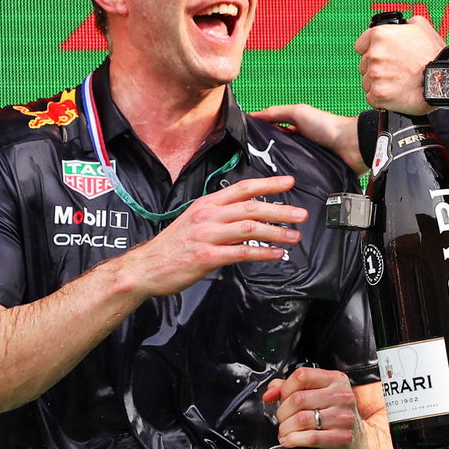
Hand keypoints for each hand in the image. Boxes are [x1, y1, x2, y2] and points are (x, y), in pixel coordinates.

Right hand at [117, 175, 305, 297]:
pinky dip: (262, 253)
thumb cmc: (173, 246)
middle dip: (280, 209)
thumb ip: (218, 214)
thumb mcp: (194, 219)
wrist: (147, 266)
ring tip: (295, 237)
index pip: (243, 188)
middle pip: (251, 207)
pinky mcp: (207, 257)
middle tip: (301, 214)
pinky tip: (276, 255)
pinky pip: (241, 253)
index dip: (268, 184)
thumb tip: (245, 213)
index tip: (289, 182)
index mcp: (207, 203)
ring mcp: (207, 235)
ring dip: (276, 232)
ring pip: (249, 228)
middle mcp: (208, 215)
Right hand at [250, 104, 363, 173]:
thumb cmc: (328, 126)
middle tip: (253, 167)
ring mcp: (309, 160)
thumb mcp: (298, 112)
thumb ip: (276, 112)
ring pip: (288, 167)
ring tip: (264, 178)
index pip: (274, 133)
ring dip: (280, 171)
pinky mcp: (316, 174)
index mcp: (297, 129)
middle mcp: (302, 145)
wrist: (351, 146)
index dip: (261, 138)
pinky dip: (293, 180)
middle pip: (279, 152)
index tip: (246, 147)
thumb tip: (253, 115)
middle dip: (268, 158)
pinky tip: (283, 184)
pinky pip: (300, 178)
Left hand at [262, 365, 362, 448]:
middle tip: (282, 419)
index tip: (281, 398)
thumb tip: (270, 393)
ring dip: (286, 428)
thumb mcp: (316, 394)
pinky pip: (311, 437)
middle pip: (298, 399)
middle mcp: (342, 396)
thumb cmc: (333, 415)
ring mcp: (343, 417)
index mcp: (335, 379)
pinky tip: (290, 440)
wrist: (357, 441)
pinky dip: (294, 440)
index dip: (285, 388)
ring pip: (302, 419)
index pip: (302, 375)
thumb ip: (290, 388)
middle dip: (282, 412)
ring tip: (285, 431)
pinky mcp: (343, 437)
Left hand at [355, 14, 444, 114]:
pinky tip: (396, 93)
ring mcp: (375, 75)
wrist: (445, 78)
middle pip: (364, 65)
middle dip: (378, 68)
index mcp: (379, 35)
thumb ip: (404, 24)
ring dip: (379, 84)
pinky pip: (372, 98)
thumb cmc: (435, 54)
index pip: (361, 45)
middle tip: (397, 71)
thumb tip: (401, 26)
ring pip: (367, 82)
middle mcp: (374, 54)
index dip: (372, 51)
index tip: (384, 57)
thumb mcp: (421, 26)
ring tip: (399, 83)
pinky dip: (382, 99)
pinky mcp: (378, 94)